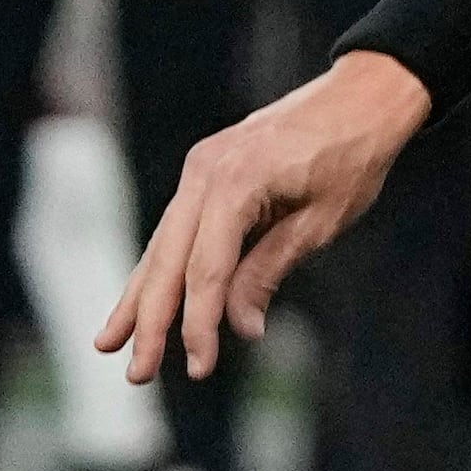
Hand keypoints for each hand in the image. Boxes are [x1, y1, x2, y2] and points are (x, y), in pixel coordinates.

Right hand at [100, 52, 432, 380]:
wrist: (361, 97)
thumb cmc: (351, 158)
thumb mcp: (320, 221)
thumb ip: (270, 268)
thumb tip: (241, 327)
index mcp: (236, 182)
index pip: (208, 268)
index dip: (199, 322)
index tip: (198, 368)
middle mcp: (205, 172)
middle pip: (168, 258)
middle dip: (150, 319)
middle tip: (136, 374)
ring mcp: (200, 169)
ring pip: (162, 243)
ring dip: (138, 297)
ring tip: (109, 343)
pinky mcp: (205, 171)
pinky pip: (177, 228)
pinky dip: (161, 267)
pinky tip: (144, 300)